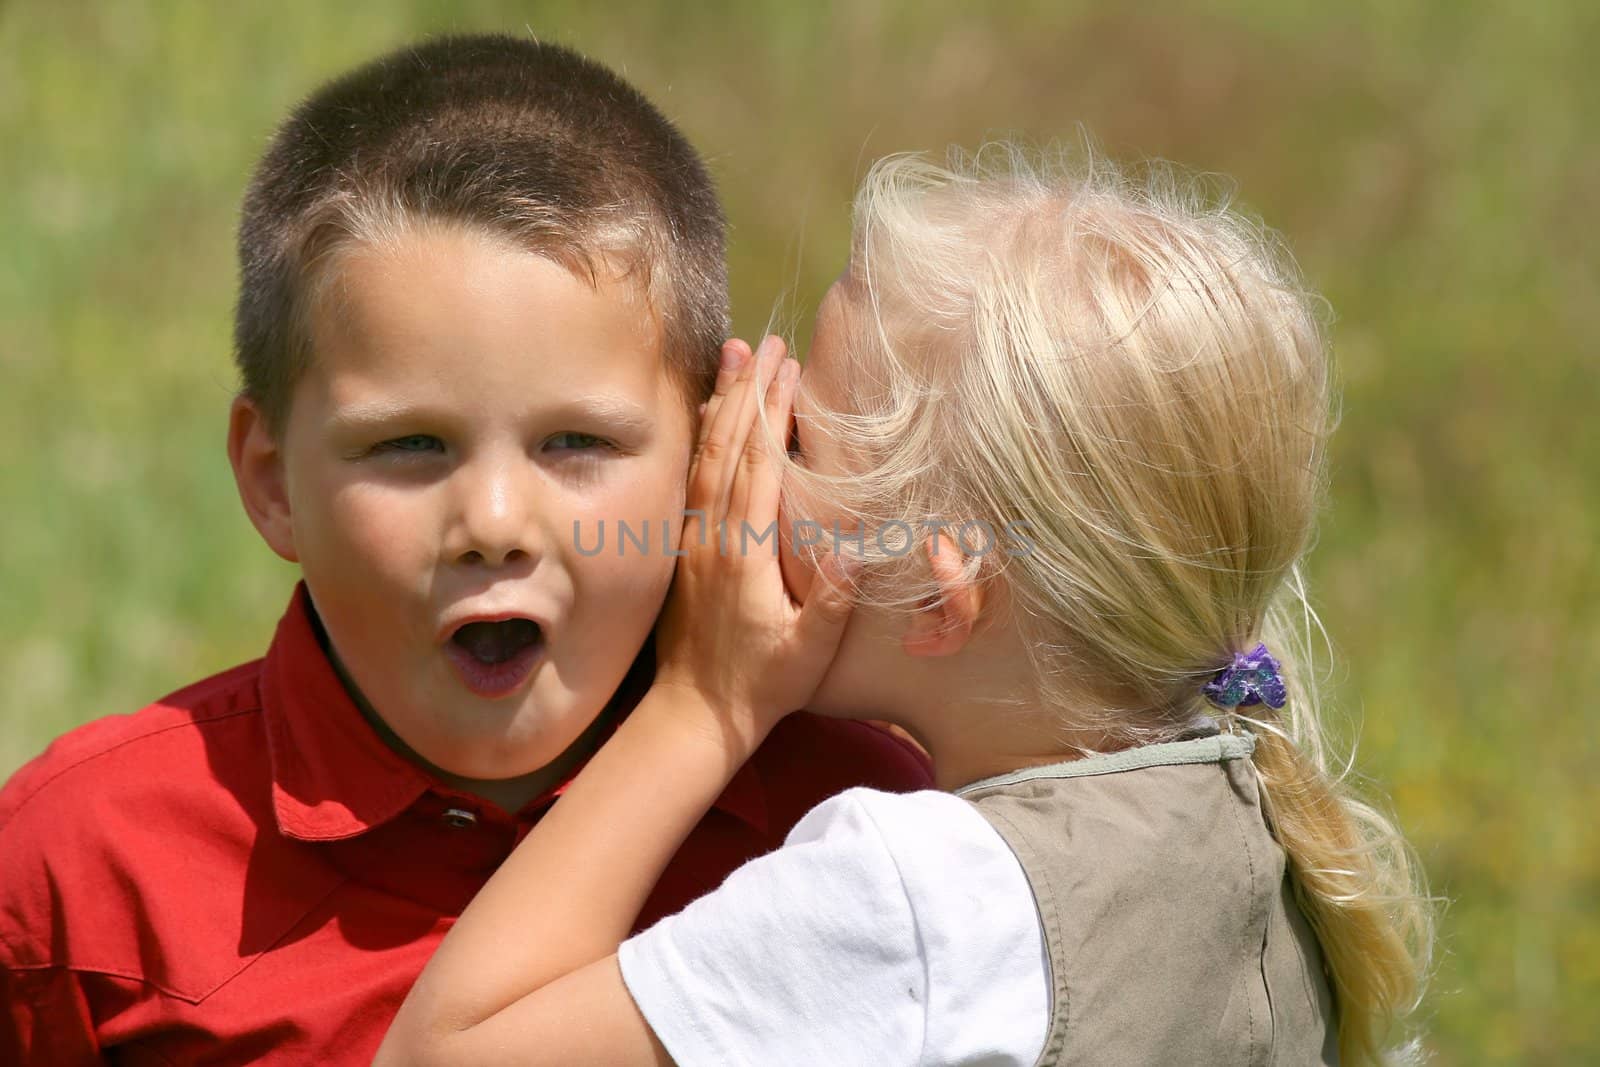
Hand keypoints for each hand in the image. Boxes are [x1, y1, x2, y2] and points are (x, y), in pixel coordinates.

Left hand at [654, 336, 856, 745]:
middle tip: (764, 343)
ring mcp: (694, 541)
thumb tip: (858, 549)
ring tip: (732, 358)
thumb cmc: (762, 685)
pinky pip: (693, 481)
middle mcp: (713, 536)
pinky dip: (702, 440)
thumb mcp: (809, 651)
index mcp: (745, 552)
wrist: (695, 713)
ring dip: (721, 404)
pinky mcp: (685, 551)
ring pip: (705, 457)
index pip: (760, 465)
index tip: (788, 368)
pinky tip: (707, 418)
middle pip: (729, 446)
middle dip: (747, 390)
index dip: (774, 412)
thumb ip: (832, 600)